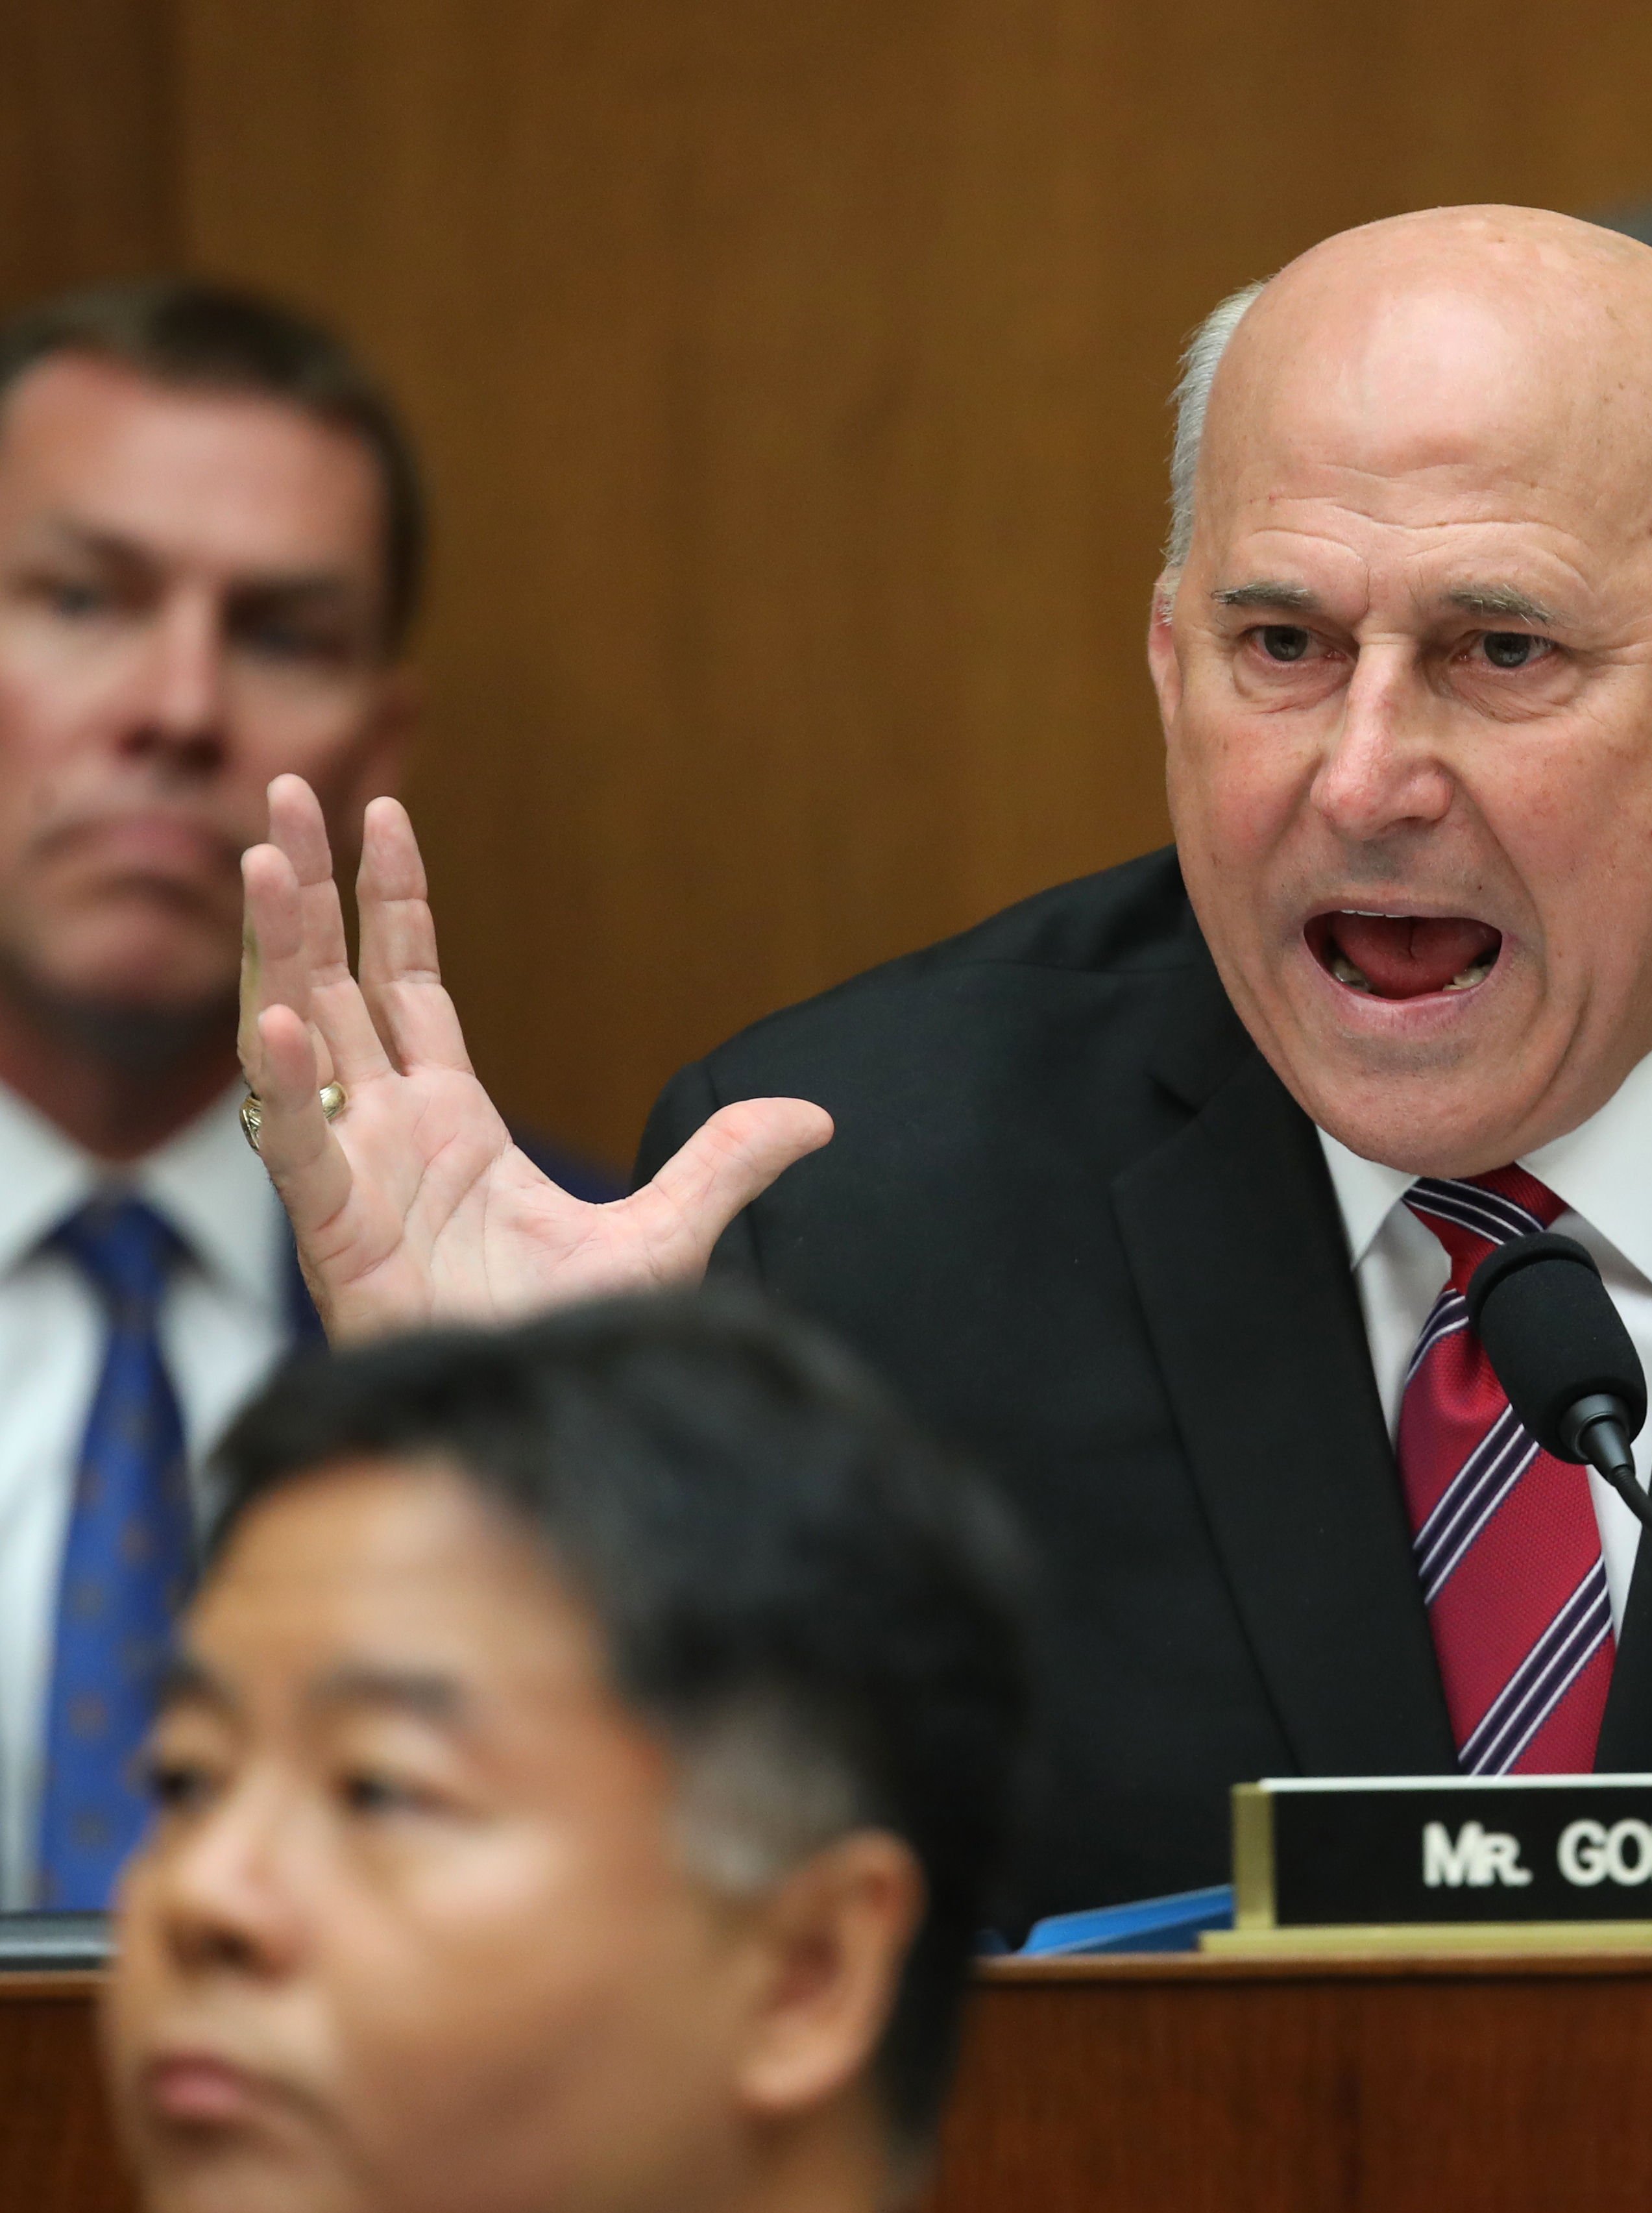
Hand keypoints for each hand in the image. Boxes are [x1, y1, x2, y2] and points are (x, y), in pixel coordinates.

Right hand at [240, 777, 830, 1340]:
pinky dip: (285, 1083)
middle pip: (338, 980)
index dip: (392, 900)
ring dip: (278, 948)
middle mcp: (388, 1129)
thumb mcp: (670, 1236)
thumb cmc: (572, 1338)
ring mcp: (356, 1173)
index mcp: (451, 1119)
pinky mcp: (337, 1232)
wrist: (538, 1412)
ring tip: (264, 857)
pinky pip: (301, 1147)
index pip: (410, 981)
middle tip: (287, 791)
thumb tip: (817, 1117)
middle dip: (311, 890)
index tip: (380, 812)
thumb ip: (726, 1164)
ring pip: (300, 1035)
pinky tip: (275, 1016)